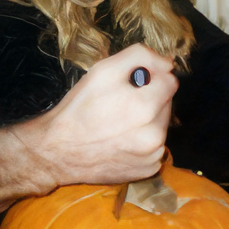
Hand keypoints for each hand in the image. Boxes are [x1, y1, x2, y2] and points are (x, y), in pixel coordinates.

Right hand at [26, 45, 174, 186]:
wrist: (57, 151)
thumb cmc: (79, 108)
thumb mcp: (103, 70)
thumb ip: (140, 58)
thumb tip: (167, 63)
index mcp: (145, 108)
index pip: (170, 82)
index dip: (153, 78)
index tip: (135, 84)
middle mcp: (154, 135)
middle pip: (167, 104)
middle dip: (150, 99)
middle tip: (122, 104)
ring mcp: (153, 156)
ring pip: (162, 125)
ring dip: (148, 120)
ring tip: (121, 123)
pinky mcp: (149, 170)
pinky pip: (156, 147)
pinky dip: (144, 141)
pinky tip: (122, 140)